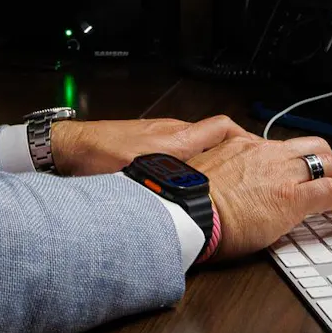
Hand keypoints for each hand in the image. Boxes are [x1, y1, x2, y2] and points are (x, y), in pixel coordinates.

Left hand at [49, 115, 255, 175]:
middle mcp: (172, 132)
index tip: (260, 150)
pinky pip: (181, 144)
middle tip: (249, 166)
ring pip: (198, 142)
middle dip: (235, 149)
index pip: (222, 128)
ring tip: (224, 176)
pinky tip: (189, 175)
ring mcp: (161, 133)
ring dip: (214, 155)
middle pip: (216, 135)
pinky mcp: (150, 139)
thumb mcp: (135, 176)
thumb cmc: (97, 160)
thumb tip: (184, 204)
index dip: (245, 138)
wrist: (72, 147)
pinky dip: (193, 157)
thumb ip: (161, 184)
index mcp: (175, 140)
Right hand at [189, 135, 331, 263]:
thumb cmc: (189, 202)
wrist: (187, 211)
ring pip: (328, 163)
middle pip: (312, 146)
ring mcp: (282, 173)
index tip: (298, 174)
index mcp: (243, 146)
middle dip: (329, 162)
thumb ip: (221, 172)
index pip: (280, 147)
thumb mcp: (204, 174)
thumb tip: (225, 187)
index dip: (296, 161)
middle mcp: (266, 153)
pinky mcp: (294, 197)